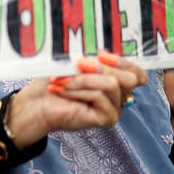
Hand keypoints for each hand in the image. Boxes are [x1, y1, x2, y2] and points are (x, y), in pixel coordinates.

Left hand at [6, 52, 146, 148]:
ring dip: (83, 79)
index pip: (137, 73)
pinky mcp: (107, 119)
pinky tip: (61, 91)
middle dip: (101, 68)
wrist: (35, 103)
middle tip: (77, 65)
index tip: (101, 54)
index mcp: (114, 81)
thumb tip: (102, 57)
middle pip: (129, 78)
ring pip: (111, 85)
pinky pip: (100, 97)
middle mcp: (118, 96)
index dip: (123, 62)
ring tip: (61, 80)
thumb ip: (92, 61)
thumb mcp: (74, 65)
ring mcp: (114, 109)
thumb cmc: (53, 83)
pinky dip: (78, 90)